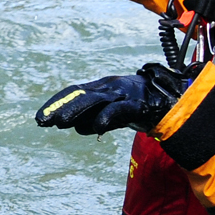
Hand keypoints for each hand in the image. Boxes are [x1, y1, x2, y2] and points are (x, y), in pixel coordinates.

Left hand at [36, 63, 186, 135]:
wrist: (174, 98)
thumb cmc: (140, 104)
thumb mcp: (114, 111)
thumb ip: (97, 118)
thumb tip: (78, 127)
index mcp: (103, 87)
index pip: (74, 92)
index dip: (56, 103)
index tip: (40, 118)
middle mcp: (110, 87)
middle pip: (81, 95)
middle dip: (61, 107)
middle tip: (43, 121)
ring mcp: (125, 94)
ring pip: (97, 100)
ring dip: (77, 110)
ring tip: (60, 122)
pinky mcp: (140, 103)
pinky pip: (122, 109)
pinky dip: (109, 116)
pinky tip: (98, 126)